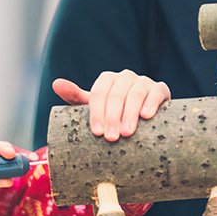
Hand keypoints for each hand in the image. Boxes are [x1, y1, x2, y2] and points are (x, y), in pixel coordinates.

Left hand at [53, 71, 169, 140]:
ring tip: (127, 133)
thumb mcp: (95, 107)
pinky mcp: (161, 89)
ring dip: (130, 113)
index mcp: (108, 80)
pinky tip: (146, 115)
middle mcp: (125, 77)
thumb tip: (56, 83)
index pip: (99, 93)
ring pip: (136, 93)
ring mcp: (144, 82)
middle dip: (113, 117)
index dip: (97, 112)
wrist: (143, 119)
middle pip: (116, 94)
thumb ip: (76, 97)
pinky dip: (151, 102)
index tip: (97, 132)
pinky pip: (157, 92)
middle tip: (112, 138)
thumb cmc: (114, 115)